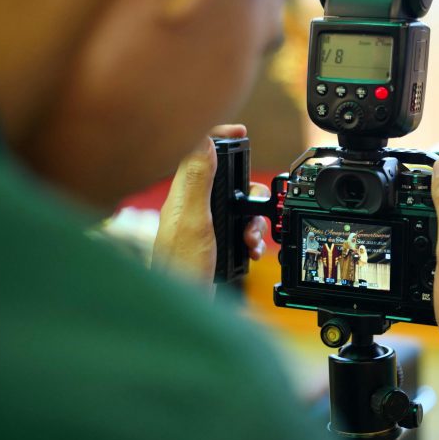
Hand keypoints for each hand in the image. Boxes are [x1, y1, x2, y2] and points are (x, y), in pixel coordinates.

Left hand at [152, 124, 267, 285]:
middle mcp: (191, 207)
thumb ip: (199, 179)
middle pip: (226, 179)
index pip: (198, 150)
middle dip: (249, 192)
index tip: (240, 130)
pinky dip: (250, 237)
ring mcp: (201, 225)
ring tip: (251, 237)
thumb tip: (202, 137)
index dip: (218, 135)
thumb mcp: (195, 220)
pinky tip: (250, 250)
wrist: (184, 309)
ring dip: (253, 219)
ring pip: (237, 206)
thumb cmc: (182, 268)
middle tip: (257, 206)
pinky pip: (238, 229)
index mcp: (183, 195)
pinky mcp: (211, 243)